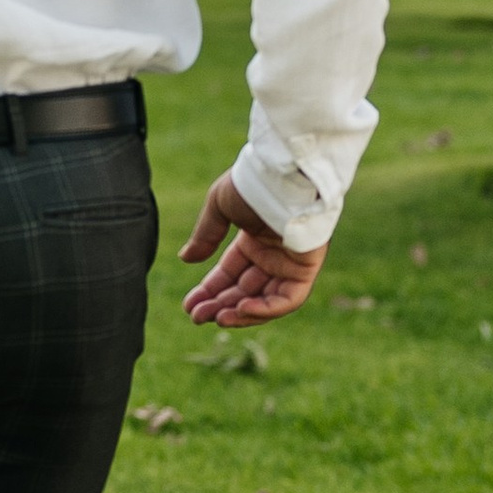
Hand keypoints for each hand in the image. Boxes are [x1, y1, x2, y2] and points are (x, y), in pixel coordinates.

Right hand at [178, 172, 326, 326]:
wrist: (283, 175)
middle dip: (220, 305)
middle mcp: (272, 254)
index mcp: (253, 239)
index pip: (230, 274)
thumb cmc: (252, 184)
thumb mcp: (219, 207)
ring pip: (266, 300)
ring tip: (216, 317)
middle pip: (245, 291)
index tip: (190, 305)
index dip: (210, 291)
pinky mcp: (306, 268)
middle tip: (197, 317)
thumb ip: (205, 234)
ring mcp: (290, 263)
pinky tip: (239, 310)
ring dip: (241, 313)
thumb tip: (186, 259)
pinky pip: (289, 299)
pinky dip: (266, 309)